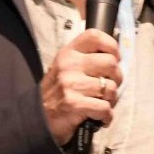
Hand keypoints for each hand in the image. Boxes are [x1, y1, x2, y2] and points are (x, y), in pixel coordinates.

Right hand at [40, 28, 120, 146]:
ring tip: (100, 103)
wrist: (36, 117)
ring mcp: (71, 84)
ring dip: (111, 100)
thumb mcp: (66, 67)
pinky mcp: (74, 104)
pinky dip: (106, 116)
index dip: (112, 46)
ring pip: (111, 88)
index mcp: (68, 53)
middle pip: (111, 63)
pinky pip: (105, 108)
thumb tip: (116, 58)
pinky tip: (98, 117)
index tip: (115, 59)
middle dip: (117, 78)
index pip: (95, 36)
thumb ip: (86, 59)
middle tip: (108, 87)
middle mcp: (69, 65)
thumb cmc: (58, 92)